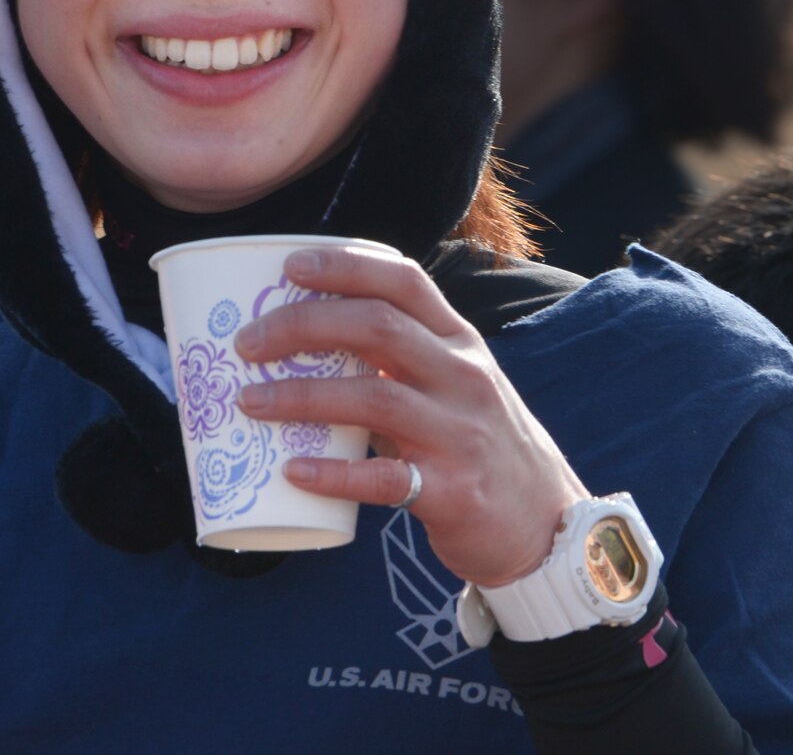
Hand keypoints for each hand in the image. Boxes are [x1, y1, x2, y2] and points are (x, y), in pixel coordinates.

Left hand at [233, 244, 587, 585]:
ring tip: (249, 401)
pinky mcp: (451, 491)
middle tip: (247, 343)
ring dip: (301, 395)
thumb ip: (401, 363)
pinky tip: (292, 470)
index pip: (404, 281)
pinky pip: (383, 479)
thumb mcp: (457, 387)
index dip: (346, 266)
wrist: (545, 526)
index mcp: (460, 343)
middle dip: (302, 325)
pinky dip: (332, 473)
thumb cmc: (481, 448)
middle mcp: (463, 376)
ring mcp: (459, 433)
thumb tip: (306, 349)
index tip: (290, 267)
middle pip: (378, 327)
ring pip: (374, 396)